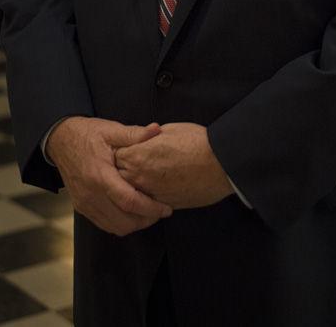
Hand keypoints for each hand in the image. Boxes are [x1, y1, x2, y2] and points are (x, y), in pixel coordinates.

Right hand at [46, 116, 172, 235]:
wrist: (60, 140)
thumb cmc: (87, 134)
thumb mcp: (111, 129)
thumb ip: (134, 133)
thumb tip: (156, 129)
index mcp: (100, 176)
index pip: (129, 201)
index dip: (151, 208)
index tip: (166, 208)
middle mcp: (91, 195)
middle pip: (123, 221)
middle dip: (146, 220)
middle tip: (161, 211)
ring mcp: (84, 203)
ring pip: (114, 227)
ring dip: (134, 224)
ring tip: (149, 212)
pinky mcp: (81, 207)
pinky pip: (104, 224)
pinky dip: (120, 223)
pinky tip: (131, 212)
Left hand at [114, 122, 233, 208]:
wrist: (220, 165)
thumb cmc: (197, 142)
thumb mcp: (170, 130)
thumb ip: (150, 137)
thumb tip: (145, 139)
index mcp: (139, 155)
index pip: (115, 156)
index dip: (121, 151)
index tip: (126, 149)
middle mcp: (140, 177)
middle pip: (119, 177)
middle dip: (122, 170)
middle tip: (132, 164)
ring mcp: (151, 194)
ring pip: (130, 194)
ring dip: (133, 186)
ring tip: (143, 178)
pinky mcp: (164, 205)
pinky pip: (146, 205)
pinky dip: (146, 199)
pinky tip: (155, 190)